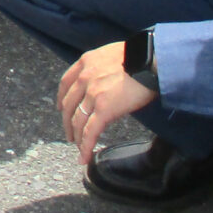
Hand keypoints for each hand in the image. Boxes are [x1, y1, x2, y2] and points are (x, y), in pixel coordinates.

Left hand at [57, 41, 157, 163]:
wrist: (151, 60)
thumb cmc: (141, 57)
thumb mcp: (113, 55)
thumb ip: (103, 68)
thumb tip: (109, 81)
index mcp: (85, 62)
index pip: (66, 84)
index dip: (62, 99)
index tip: (61, 108)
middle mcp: (84, 78)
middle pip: (69, 105)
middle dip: (68, 122)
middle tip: (70, 133)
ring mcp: (92, 94)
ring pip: (78, 120)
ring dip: (76, 136)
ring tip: (78, 146)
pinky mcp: (103, 109)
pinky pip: (90, 132)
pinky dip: (85, 147)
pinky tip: (84, 157)